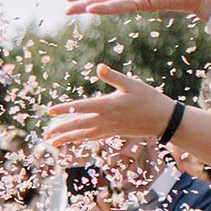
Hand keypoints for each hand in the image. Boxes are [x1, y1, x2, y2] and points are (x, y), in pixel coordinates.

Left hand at [48, 65, 179, 147]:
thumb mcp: (132, 84)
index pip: (81, 107)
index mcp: (108, 105)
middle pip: (78, 125)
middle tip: (46, 134)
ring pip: (84, 134)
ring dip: (68, 138)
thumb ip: (113, 76)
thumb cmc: (149, 98)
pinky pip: (93, 137)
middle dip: (61, 129)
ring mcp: (109, 128)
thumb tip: (99, 67)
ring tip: (53, 142)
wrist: (164, 120)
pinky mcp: (114, 132)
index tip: (50, 110)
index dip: (65, 108)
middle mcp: (106, 119)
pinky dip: (82, 139)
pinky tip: (73, 140)